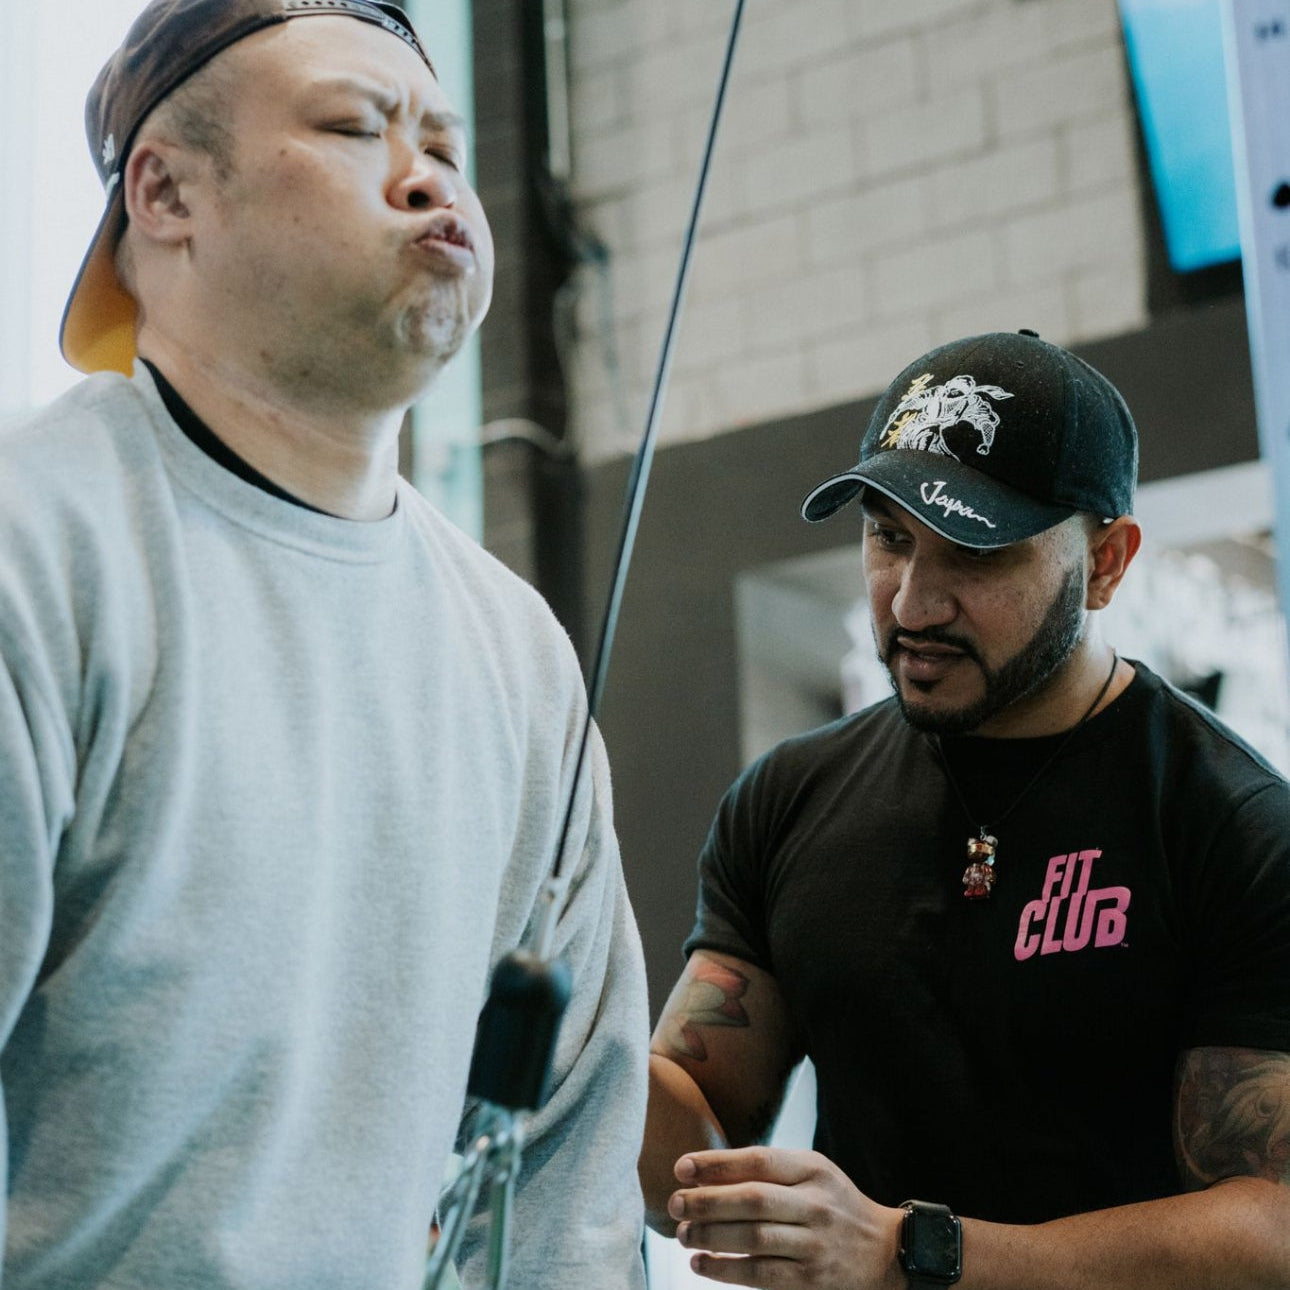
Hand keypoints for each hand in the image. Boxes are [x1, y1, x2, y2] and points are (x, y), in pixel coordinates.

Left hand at [667, 1146, 904, 1288]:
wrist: (884, 1250)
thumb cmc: (833, 1203)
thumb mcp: (811, 1172)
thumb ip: (769, 1168)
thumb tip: (706, 1171)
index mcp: (812, 1169)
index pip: (759, 1161)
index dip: (717, 1163)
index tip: (682, 1168)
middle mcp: (815, 1204)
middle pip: (753, 1200)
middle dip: (707, 1202)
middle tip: (675, 1204)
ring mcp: (815, 1244)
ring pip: (754, 1238)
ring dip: (711, 1236)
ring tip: (683, 1234)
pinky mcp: (811, 1279)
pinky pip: (762, 1274)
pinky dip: (727, 1270)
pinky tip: (702, 1264)